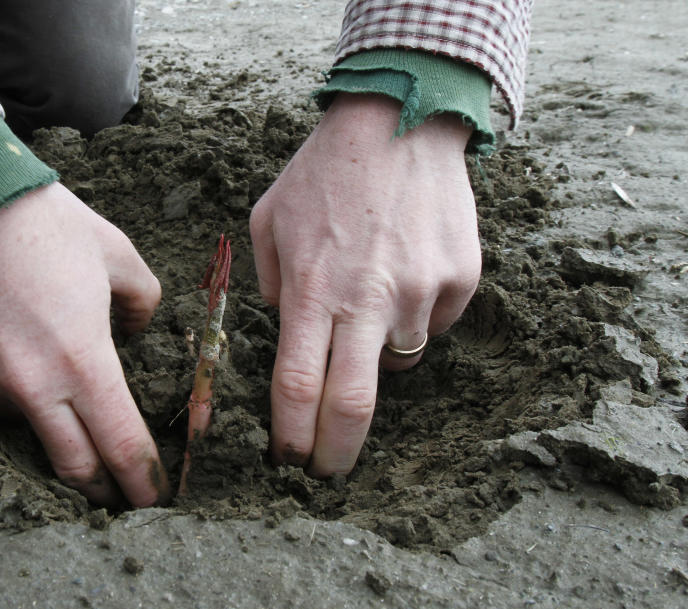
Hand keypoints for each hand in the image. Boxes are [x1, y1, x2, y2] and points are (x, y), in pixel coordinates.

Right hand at [0, 183, 170, 506]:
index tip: (152, 500)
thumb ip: (143, 303)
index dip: (142, 480)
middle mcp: (28, 385)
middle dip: (98, 486)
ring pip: (20, 418)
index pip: (122, 445)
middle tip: (110, 488)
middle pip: (72, 466)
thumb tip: (133, 334)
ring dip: (38, 405)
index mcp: (82, 359)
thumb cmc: (46, 220)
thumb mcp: (118, 253)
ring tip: (33, 347)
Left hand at [249, 93, 481, 475]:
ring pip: (397, 360)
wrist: (402, 122)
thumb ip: (270, 284)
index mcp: (312, 288)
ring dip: (376, 349)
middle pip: (353, 406)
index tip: (288, 460)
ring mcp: (421, 292)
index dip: (291, 435)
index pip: (297, 387)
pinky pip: (431, 325)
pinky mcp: (461, 281)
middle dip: (336, 454)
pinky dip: (411, 315)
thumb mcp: (269, 219)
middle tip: (327, 472)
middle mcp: (368, 299)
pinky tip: (402, 268)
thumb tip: (287, 329)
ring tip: (369, 290)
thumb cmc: (324, 170)